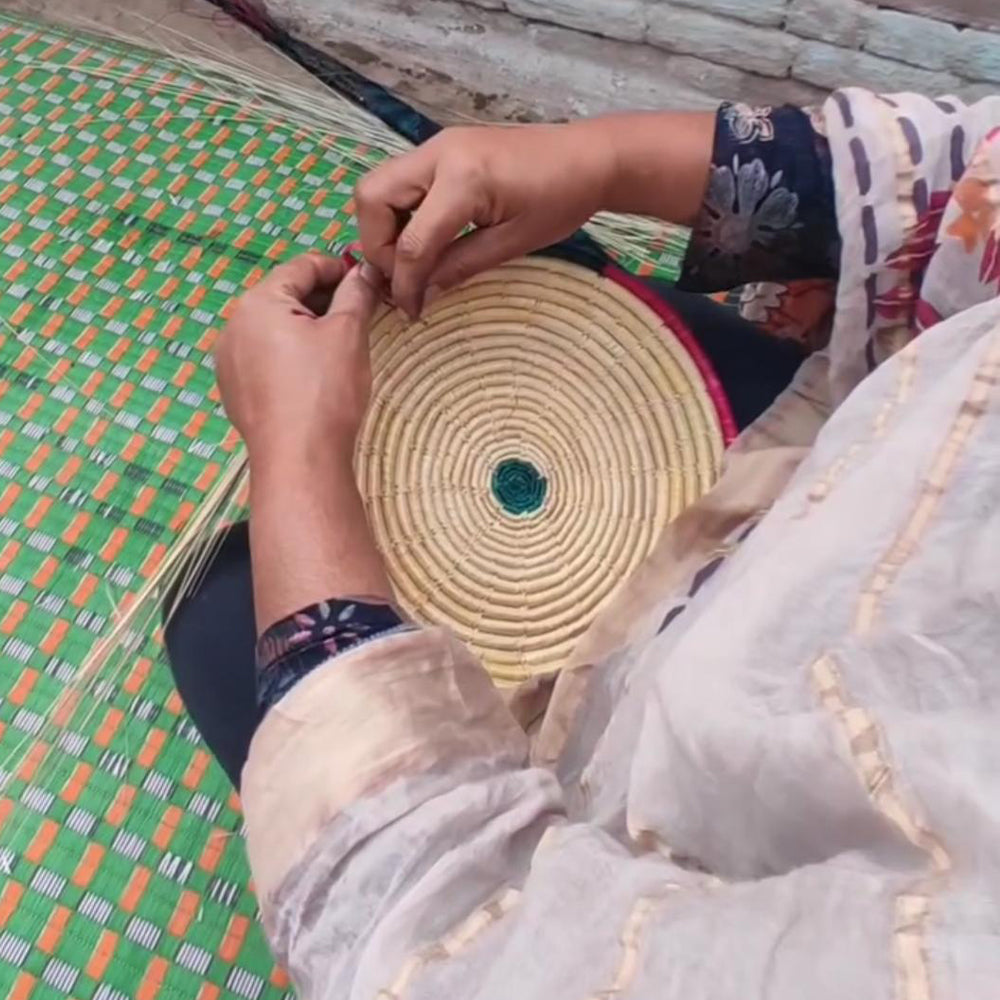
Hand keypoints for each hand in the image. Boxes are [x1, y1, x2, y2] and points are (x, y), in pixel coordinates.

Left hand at [214, 253, 383, 460]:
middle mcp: (234, 326)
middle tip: (359, 311)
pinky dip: (291, 356)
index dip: (338, 267)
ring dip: (307, 328)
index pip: (302, 267)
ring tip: (341, 344)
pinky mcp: (235, 391)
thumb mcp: (348, 334)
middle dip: (323, 300)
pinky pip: (265, 359)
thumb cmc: (324, 392)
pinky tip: (315, 375)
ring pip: (274, 330)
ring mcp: (230, 361)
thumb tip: (364, 273)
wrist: (299, 460)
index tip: (366, 278)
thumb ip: (356, 294)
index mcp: (258, 303)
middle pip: (285, 297)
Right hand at [355, 122, 615, 318]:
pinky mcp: (441, 149)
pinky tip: (424, 239)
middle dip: (377, 245)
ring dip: (384, 228)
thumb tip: (421, 294)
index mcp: (462, 178)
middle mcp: (439, 153)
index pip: (411, 241)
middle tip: (403, 276)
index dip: (404, 283)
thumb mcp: (512, 244)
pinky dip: (399, 213)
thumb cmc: (561, 200)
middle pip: (371, 198)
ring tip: (412, 261)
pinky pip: (400, 182)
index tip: (409, 310)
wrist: (588, 156)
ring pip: (378, 187)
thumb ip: (460, 266)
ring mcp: (437, 145)